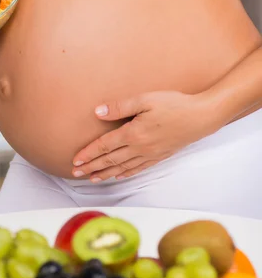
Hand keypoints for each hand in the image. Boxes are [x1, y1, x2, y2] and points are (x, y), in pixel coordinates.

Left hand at [72, 91, 219, 181]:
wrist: (201, 117)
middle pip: (110, 160)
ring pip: (122, 168)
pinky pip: (138, 169)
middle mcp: (140, 148)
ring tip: (91, 178)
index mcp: (133, 134)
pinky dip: (125, 174)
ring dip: (105, 174)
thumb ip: (120, 106)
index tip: (75, 160)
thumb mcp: (145, 99)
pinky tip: (118, 176)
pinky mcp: (160, 156)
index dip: (88, 153)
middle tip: (75, 173)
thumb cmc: (174, 104)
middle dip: (91, 167)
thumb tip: (98, 112)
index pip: (105, 146)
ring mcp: (150, 154)